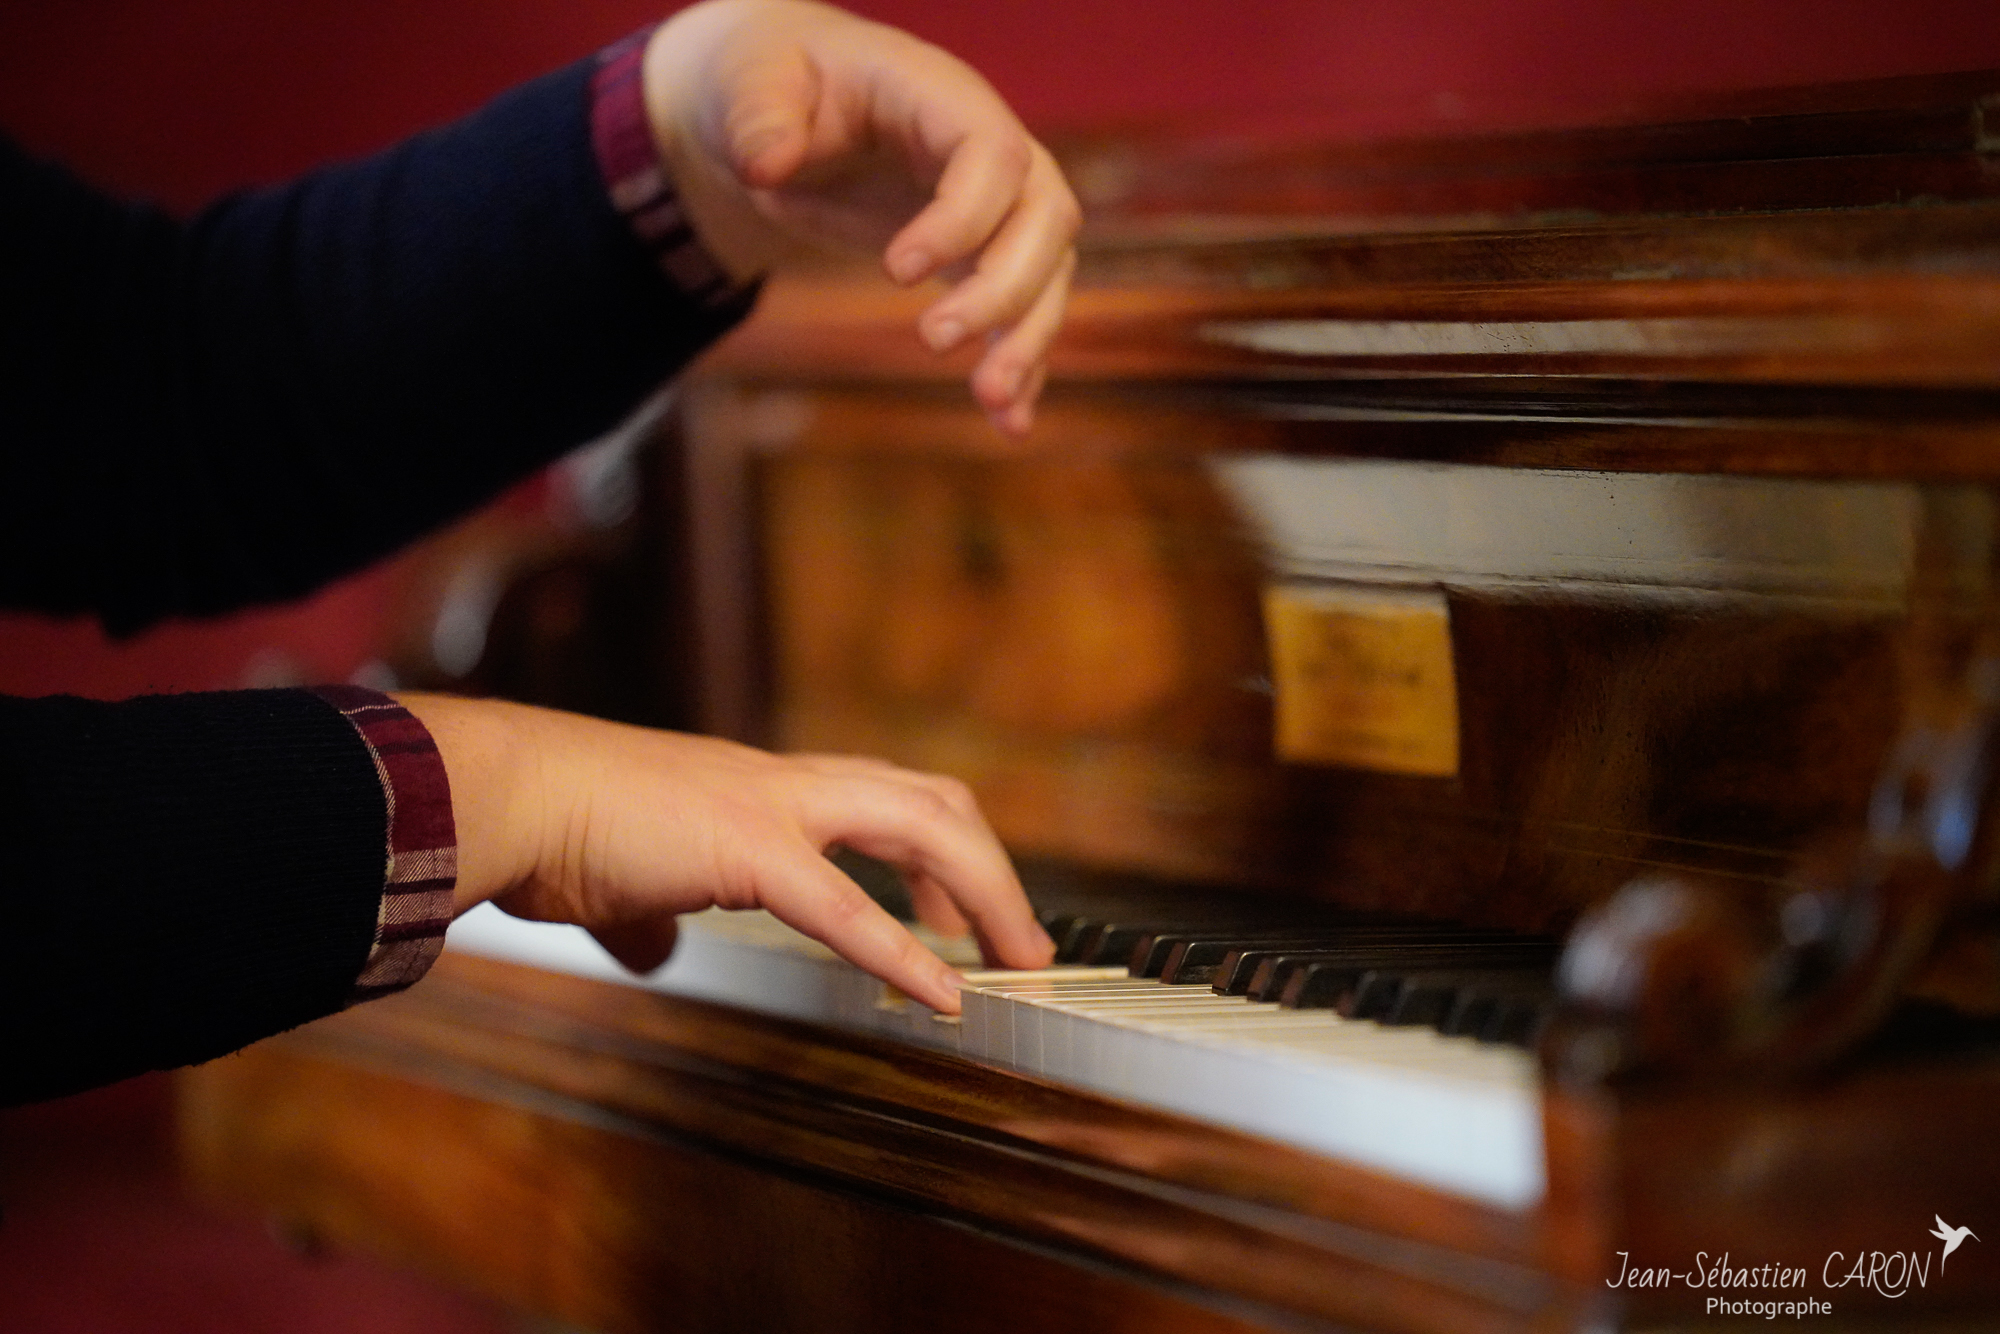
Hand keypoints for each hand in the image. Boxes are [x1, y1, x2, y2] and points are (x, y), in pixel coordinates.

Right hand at [397, 693, 1053, 1012]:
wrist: (504, 793)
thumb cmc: (552, 829)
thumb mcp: (621, 879)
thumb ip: (651, 915)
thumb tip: (652, 952)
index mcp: (764, 788)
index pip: (887, 800)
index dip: (942, 857)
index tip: (967, 919)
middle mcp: (785, 784)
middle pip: (932, 802)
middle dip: (990, 873)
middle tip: (1024, 946)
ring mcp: (773, 807)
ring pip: (921, 828)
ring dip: (982, 897)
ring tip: (1017, 964)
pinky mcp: (747, 848)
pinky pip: (847, 908)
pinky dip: (905, 954)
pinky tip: (944, 995)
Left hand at [641, 0, 1079, 434]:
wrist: (780, 114)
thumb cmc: (768, 86)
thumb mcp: (748, 84)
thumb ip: (758, 119)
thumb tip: (766, 165)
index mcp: (942, 98)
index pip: (993, 155)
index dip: (961, 218)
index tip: (893, 273)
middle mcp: (992, 152)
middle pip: (1046, 220)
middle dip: (1003, 290)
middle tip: (932, 341)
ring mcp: (998, 209)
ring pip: (1048, 276)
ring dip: (1028, 343)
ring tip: (991, 401)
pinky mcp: (983, 259)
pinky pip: (1023, 316)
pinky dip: (1021, 369)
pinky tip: (1009, 424)